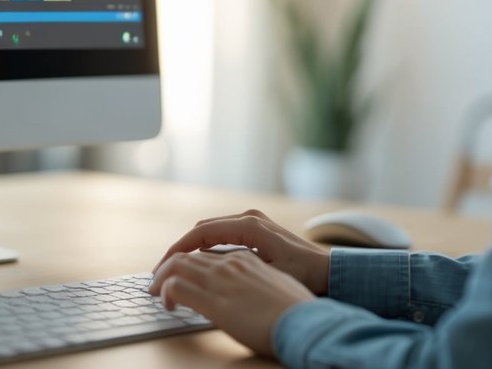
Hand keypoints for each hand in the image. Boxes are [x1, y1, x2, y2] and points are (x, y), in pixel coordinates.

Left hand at [150, 249, 313, 357]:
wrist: (306, 321)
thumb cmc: (298, 308)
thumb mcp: (278, 283)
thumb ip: (257, 278)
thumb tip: (249, 288)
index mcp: (248, 256)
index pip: (208, 246)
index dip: (190, 255)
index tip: (179, 266)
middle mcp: (232, 261)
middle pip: (188, 253)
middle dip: (169, 264)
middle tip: (157, 277)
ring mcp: (222, 278)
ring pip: (178, 265)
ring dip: (162, 276)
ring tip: (154, 288)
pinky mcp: (214, 300)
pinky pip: (176, 287)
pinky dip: (164, 291)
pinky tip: (164, 302)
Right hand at [153, 209, 328, 295]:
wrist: (330, 271)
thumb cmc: (304, 274)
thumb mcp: (267, 270)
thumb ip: (235, 264)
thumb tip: (201, 264)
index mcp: (249, 225)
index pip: (202, 232)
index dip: (179, 248)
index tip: (163, 265)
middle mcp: (248, 218)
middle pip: (202, 229)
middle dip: (180, 248)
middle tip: (161, 269)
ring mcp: (251, 222)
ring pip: (210, 232)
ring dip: (191, 248)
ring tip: (174, 267)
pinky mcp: (254, 230)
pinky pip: (221, 235)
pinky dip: (205, 248)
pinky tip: (197, 264)